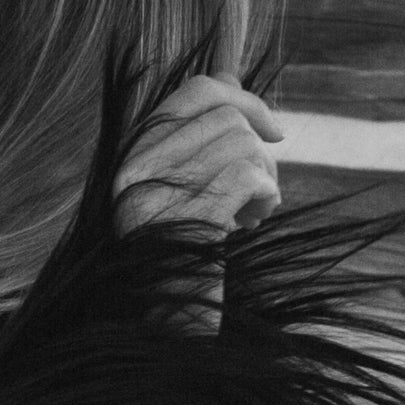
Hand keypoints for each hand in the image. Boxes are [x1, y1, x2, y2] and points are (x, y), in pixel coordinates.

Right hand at [114, 75, 283, 239]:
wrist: (167, 325)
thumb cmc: (183, 253)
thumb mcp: (183, 187)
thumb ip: (200, 136)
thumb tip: (231, 79)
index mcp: (132, 157)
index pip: (195, 92)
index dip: (243, 99)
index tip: (272, 129)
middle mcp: (137, 171)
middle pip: (226, 118)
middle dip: (260, 149)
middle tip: (265, 185)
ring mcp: (159, 196)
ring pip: (242, 146)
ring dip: (264, 178)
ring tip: (253, 212)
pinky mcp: (189, 219)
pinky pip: (247, 175)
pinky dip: (265, 195)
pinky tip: (255, 221)